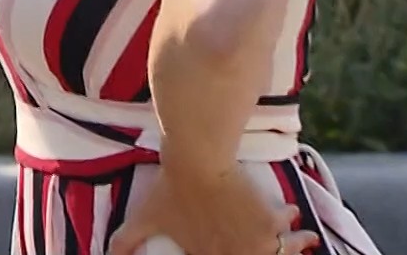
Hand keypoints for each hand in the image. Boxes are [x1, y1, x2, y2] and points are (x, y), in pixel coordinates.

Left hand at [110, 166, 318, 254]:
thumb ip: (125, 241)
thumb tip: (107, 254)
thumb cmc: (168, 190)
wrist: (196, 161)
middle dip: (263, 252)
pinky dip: (290, 222)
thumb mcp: (142, 219)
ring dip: (290, 246)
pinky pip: (287, 228)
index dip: (231, 252)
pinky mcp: (269, 223)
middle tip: (264, 245)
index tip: (234, 247)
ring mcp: (254, 244)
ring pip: (280, 253)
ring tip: (300, 239)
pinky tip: (292, 214)